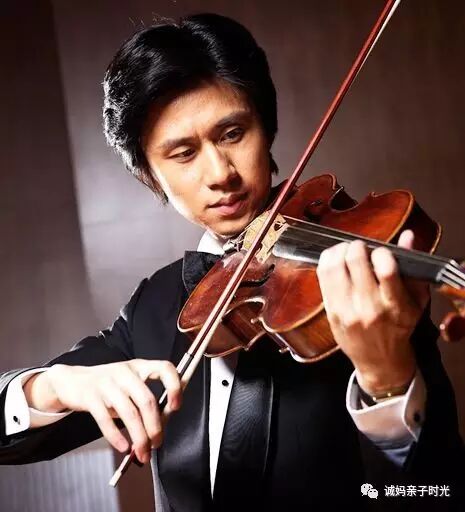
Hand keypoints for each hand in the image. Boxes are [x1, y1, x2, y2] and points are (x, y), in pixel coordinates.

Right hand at [24, 359, 181, 463]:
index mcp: (139, 366)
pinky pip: (106, 420)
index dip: (174, 386)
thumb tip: (161, 425)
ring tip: (143, 452)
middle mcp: (125, 372)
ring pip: (129, 413)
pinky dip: (116, 436)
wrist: (71, 381)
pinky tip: (123, 447)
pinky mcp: (90, 396)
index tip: (176, 406)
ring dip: (139, 437)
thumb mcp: (128, 384)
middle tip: (157, 443)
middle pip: (147, 400)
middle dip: (155, 426)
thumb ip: (145, 399)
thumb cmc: (106, 385)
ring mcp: (106, 383)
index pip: (164, 368)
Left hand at [316, 229, 429, 393]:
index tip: (381, 252)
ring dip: (339, 251)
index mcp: (395, 304)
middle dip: (357, 246)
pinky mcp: (331, 311)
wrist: (379, 359)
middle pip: (355, 261)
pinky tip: (334, 260)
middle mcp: (369, 307)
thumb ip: (412, 267)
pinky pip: (322, 277)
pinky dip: (327, 262)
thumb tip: (408, 235)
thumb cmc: (399, 326)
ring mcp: (346, 310)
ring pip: (334, 266)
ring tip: (346, 251)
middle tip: (360, 247)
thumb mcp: (416, 300)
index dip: (381, 252)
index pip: (385, 268)